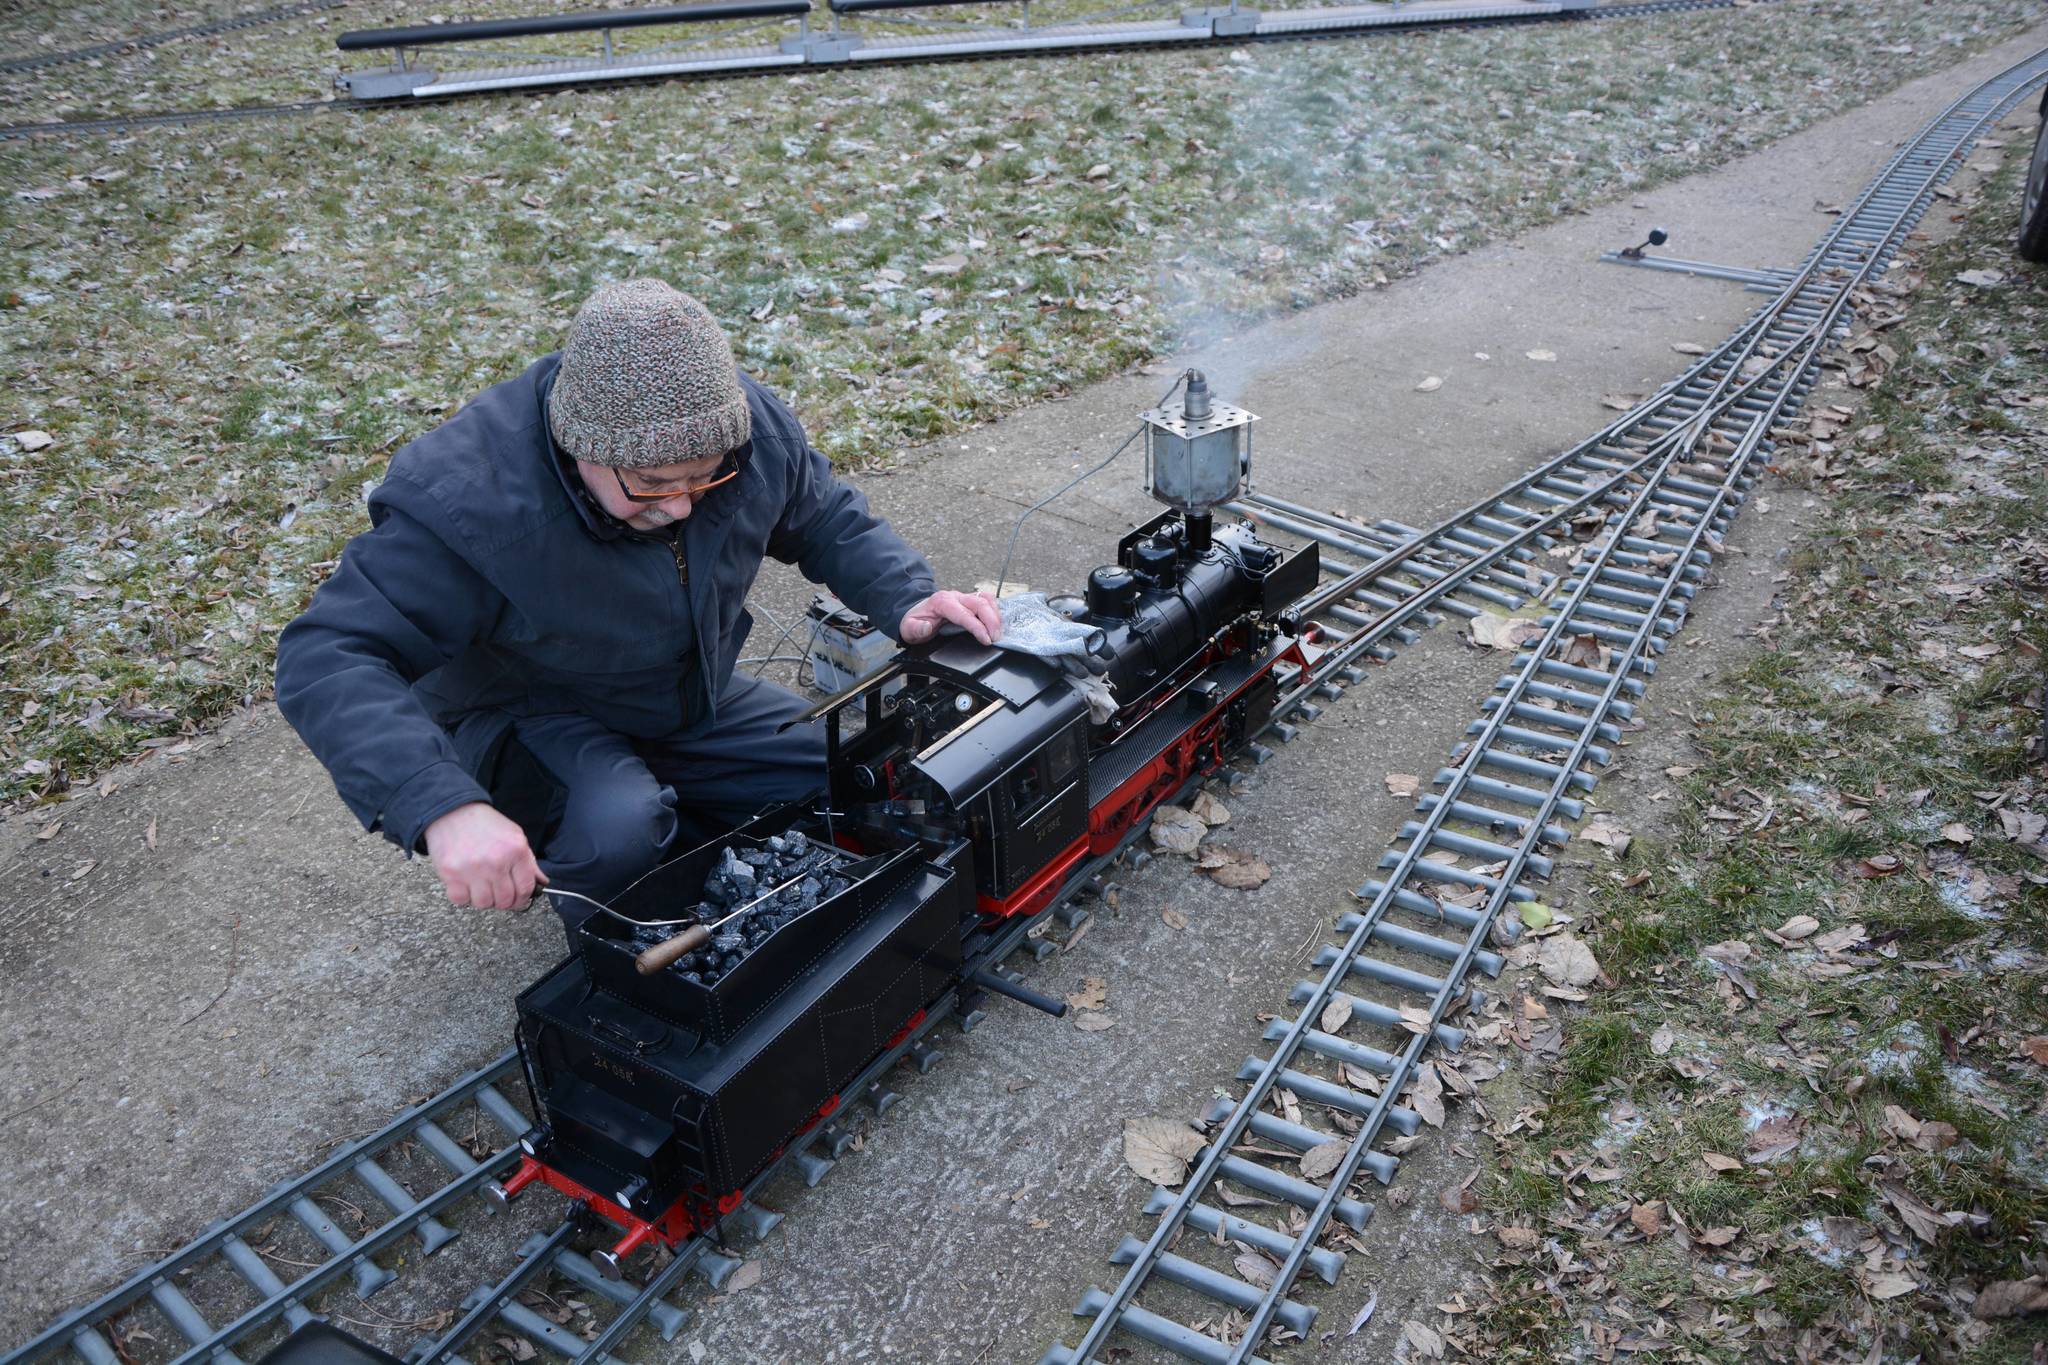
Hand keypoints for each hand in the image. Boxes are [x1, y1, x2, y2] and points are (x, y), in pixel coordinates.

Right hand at [423, 802, 547, 909]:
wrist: (453, 811)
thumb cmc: (485, 825)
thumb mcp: (514, 836)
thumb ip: (529, 861)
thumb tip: (541, 882)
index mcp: (515, 852)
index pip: (525, 888)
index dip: (522, 899)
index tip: (518, 900)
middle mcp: (495, 862)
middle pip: (505, 900)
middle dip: (503, 901)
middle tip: (498, 893)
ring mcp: (472, 869)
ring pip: (483, 904)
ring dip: (483, 899)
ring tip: (481, 886)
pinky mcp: (451, 873)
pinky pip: (461, 900)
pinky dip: (464, 897)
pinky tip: (466, 884)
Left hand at [898, 589, 1002, 644]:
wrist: (915, 611)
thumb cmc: (915, 621)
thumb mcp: (908, 628)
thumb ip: (917, 628)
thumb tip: (927, 627)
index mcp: (942, 602)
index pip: (965, 613)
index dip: (978, 626)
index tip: (986, 639)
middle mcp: (955, 597)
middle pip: (980, 603)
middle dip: (992, 621)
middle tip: (996, 638)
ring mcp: (963, 597)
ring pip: (986, 599)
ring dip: (996, 615)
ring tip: (998, 632)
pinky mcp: (970, 600)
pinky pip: (987, 600)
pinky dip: (995, 610)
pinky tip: (997, 623)